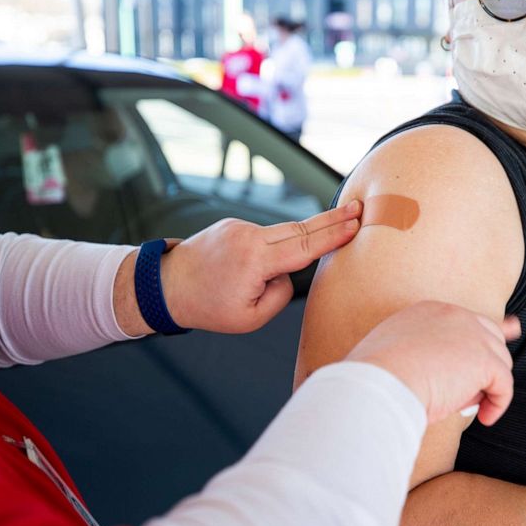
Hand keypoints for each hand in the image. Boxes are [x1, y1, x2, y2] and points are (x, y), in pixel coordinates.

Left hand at [161, 201, 361, 332]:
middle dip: (333, 219)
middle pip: (302, 228)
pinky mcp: (234, 225)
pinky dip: (274, 248)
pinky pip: (264, 238)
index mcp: (255, 261)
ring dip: (303, 238)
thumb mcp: (251, 318)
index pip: (305, 247)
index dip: (334, 235)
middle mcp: (249, 236)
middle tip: (360, 208)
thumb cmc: (207, 307)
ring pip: (283, 234)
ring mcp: (240, 227)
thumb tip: (289, 272)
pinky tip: (261, 264)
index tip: (355, 222)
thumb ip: (281, 294)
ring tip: (329, 232)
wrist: (165, 285)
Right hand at [343, 301, 519, 426]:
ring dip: (489, 386)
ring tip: (469, 407)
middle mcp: (455, 315)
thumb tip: (432, 377)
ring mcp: (472, 335)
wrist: (380, 382)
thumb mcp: (394, 354)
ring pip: (499, 362)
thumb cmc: (377, 378)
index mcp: (430, 311)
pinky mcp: (484, 360)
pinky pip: (504, 384)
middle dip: (492, 361)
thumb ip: (416, 355)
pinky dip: (498, 403)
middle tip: (484, 390)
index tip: (501, 340)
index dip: (480, 339)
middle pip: (491, 336)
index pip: (466, 321)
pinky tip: (485, 417)